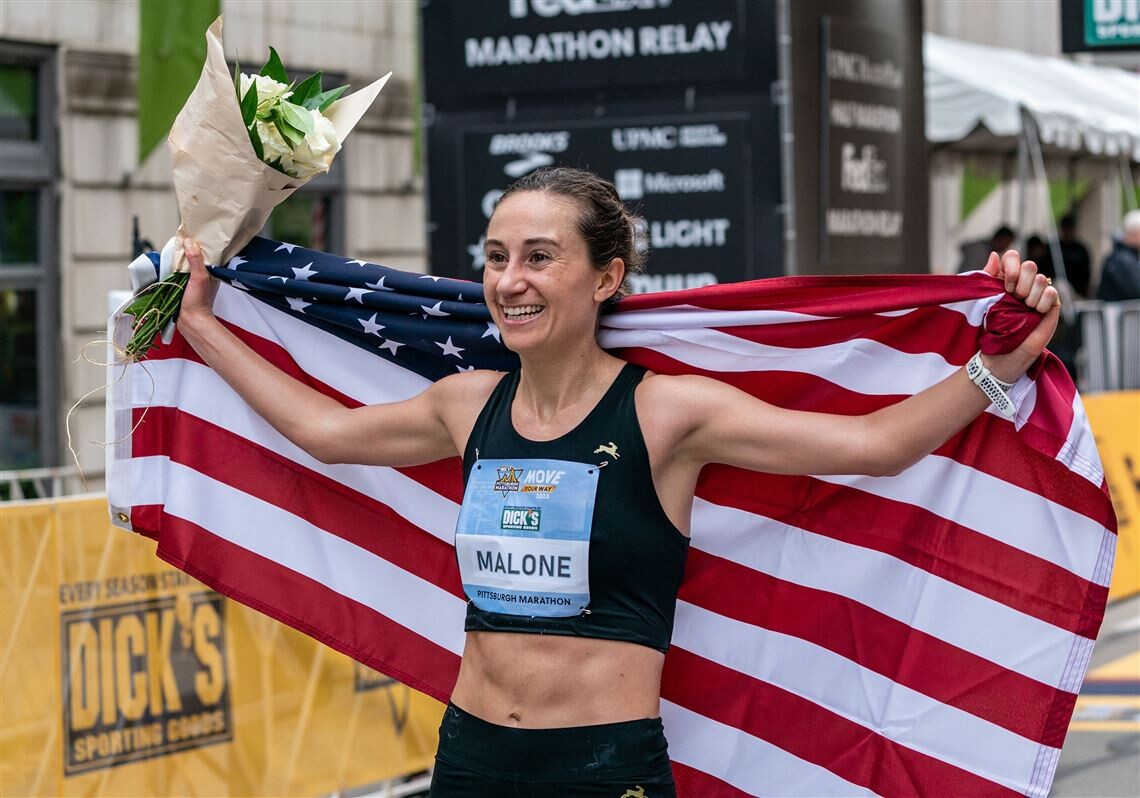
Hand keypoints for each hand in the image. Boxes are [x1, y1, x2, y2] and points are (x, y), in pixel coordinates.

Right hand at [180, 238, 219, 323]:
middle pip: (195, 256)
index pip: (206, 252)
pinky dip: (174, 267)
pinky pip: (178, 272)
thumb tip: (189, 242)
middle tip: (180, 237)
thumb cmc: (198, 302)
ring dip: (179, 257)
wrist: (191, 321)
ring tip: (174, 246)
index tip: (190, 232)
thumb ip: (195, 260)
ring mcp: (193, 280)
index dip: (199, 242)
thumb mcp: (199, 277)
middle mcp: (203, 274)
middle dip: (188, 248)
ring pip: (186, 263)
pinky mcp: (183, 285)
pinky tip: (169, 262)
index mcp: (211, 271)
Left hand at [980, 250, 1060, 380]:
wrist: (1001, 353)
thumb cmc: (990, 329)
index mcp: (1006, 280)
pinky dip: (1043, 301)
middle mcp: (1023, 284)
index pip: (1013, 257)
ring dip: (1031, 295)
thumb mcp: (985, 300)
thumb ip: (989, 277)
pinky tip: (1037, 312)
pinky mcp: (1050, 305)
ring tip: (1025, 309)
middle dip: (1021, 282)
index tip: (1006, 286)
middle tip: (1015, 299)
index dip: (1011, 267)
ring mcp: (1038, 294)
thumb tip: (995, 255)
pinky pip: (1052, 291)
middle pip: (1030, 265)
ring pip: (1042, 278)